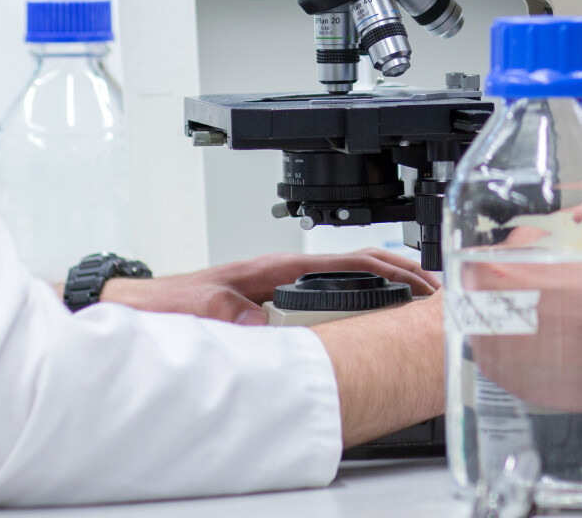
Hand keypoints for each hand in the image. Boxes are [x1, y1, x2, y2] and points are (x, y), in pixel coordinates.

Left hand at [97, 248, 436, 325]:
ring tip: (418, 291)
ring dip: (384, 277)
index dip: (386, 265)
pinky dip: (361, 289)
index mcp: (274, 266)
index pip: (345, 259)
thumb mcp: (203, 311)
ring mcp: (279, 279)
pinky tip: (374, 303)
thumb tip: (262, 323)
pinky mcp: (273, 294)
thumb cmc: (171, 302)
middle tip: (435, 284)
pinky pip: (329, 288)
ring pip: (346, 272)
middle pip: (355, 260)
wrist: (146, 303)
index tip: (417, 276)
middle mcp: (281, 268)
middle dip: (399, 268)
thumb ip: (231, 316)